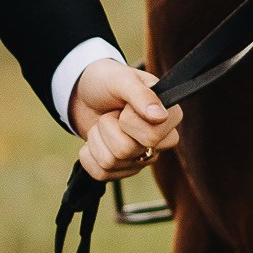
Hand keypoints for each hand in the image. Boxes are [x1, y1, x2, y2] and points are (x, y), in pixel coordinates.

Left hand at [71, 56, 182, 182]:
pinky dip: (88, 154)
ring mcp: (140, 158)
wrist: (83, 92)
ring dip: (96, 137)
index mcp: (168, 117)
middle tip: (112, 113)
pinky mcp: (121, 170)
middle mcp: (159, 141)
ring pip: (110, 162)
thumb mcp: (122, 79)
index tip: (124, 106)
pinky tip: (95, 140)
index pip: (152, 137)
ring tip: (103, 122)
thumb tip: (160, 116)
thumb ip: (141, 94)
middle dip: (108, 127)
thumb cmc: (107, 81)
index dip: (128, 121)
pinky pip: (101, 174)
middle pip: (127, 151)